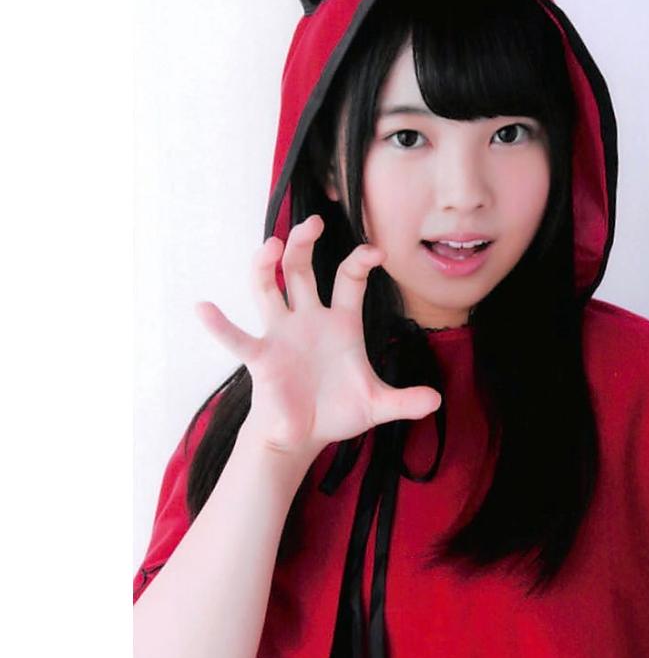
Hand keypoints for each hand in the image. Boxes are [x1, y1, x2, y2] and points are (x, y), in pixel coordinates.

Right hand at [195, 215, 441, 454]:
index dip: (360, 262)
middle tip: (313, 223)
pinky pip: (237, 337)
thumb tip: (436, 400)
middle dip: (305, 243)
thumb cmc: (339, 411)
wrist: (306, 434)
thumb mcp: (377, 405)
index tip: (375, 252)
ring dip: (266, 265)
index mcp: (342, 322)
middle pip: (301, 270)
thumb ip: (405, 400)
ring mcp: (282, 333)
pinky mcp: (262, 357)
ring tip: (269, 245)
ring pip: (269, 288)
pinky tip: (203, 308)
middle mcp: (309, 318)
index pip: (349, 279)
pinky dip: (219, 325)